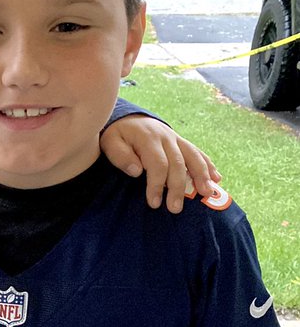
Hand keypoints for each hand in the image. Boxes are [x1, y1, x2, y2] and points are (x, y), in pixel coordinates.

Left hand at [100, 116, 220, 212]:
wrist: (127, 118)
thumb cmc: (117, 135)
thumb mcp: (110, 142)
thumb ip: (121, 156)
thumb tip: (137, 170)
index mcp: (148, 138)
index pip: (157, 164)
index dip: (157, 184)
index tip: (154, 203)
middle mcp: (166, 137)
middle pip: (177, 163)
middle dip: (178, 188)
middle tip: (176, 209)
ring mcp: (176, 138)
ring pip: (193, 156)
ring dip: (202, 175)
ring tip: (207, 193)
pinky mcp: (181, 142)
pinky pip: (197, 152)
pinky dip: (208, 165)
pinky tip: (216, 178)